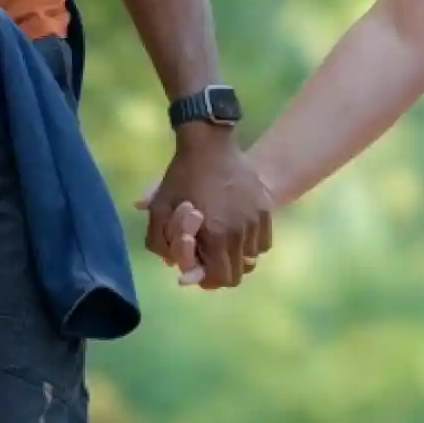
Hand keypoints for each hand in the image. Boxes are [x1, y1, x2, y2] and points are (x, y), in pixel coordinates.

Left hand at [148, 127, 272, 287]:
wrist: (209, 144)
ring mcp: (256, 220)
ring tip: (222, 240)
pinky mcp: (265, 209)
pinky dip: (251, 243)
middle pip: (238, 273)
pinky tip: (236, 231)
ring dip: (236, 256)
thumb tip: (175, 267)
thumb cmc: (181, 177)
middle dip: (221, 269)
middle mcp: (241, 232)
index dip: (206, 278)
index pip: (220, 278)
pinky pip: (263, 242)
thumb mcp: (159, 209)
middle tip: (208, 256)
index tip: (197, 266)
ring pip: (252, 258)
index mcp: (216, 235)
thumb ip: (160, 243)